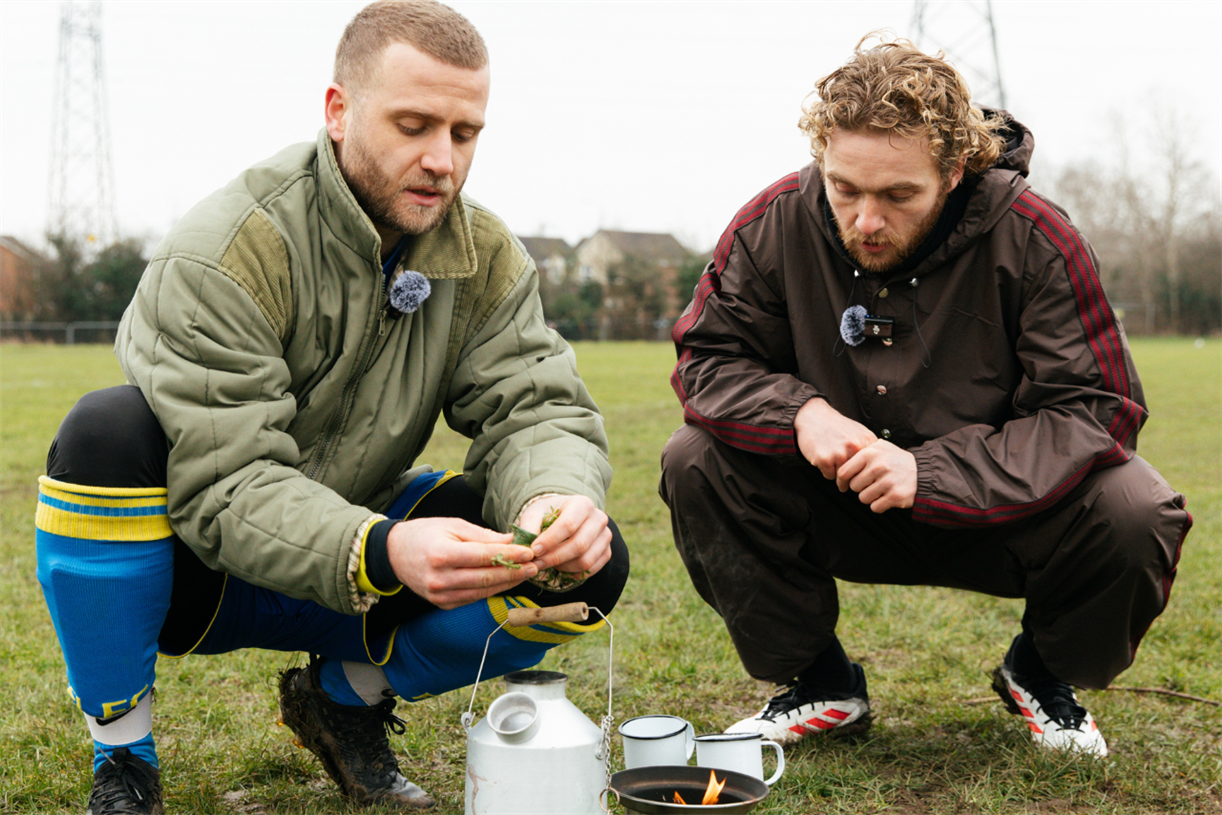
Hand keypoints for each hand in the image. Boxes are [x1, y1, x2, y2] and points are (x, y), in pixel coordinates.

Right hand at [386, 517, 538, 609]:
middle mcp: (440, 579)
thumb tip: (513, 539)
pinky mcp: (443, 605)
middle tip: (535, 565)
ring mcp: (440, 596)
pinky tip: (507, 581)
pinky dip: (492, 590)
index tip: (529, 551)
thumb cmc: (425, 533)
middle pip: (486, 578)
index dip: (510, 555)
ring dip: (508, 583)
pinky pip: (473, 598)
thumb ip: (484, 536)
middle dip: (515, 571)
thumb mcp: (453, 525)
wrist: (394, 554)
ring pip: (483, 591)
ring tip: (527, 573)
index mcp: (442, 554)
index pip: (484, 557)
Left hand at [517, 494, 611, 576]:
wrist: (565, 516)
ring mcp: (605, 536)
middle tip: (537, 563)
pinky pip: (592, 569)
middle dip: (555, 558)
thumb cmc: (549, 514)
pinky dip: (574, 572)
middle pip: (579, 545)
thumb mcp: (535, 513)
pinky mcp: (607, 551)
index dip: (550, 541)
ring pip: (586, 560)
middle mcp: (599, 519)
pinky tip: (560, 567)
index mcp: (582, 504)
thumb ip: (529, 527)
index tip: (534, 551)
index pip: (568, 525)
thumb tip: (527, 549)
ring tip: (548, 562)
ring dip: (563, 567)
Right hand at [794, 397, 877, 478]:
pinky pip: (829, 476)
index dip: (864, 471)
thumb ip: (869, 448)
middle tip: (843, 467)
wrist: (813, 416)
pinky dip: (826, 470)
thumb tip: (876, 469)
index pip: (872, 468)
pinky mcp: (825, 459)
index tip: (858, 469)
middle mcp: (856, 447)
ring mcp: (840, 453)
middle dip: (851, 476)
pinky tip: (824, 458)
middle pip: (858, 476)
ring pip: (843, 478)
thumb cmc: (836, 426)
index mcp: (867, 441)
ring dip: (837, 473)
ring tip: (832, 458)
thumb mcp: (859, 432)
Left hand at [836, 440, 916, 512]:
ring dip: (870, 497)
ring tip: (880, 489)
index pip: (843, 472)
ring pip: (863, 498)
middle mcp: (878, 466)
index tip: (846, 484)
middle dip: (860, 487)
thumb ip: (861, 452)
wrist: (924, 472)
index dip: (843, 480)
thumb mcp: (880, 447)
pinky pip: (875, 507)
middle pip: (853, 487)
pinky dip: (879, 505)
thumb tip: (840, 462)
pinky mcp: (895, 496)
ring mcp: (887, 482)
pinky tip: (887, 496)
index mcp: (870, 453)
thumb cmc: (897, 460)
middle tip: (871, 483)